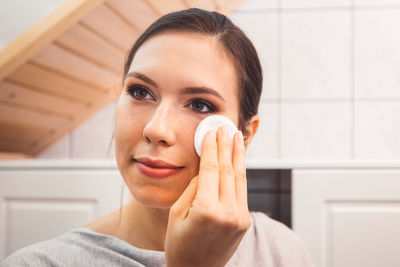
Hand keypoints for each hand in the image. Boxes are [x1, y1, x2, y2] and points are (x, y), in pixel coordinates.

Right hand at [165, 126, 250, 266]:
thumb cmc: (179, 244)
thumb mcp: (177, 213)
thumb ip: (193, 188)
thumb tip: (206, 167)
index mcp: (206, 210)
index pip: (211, 169)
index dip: (211, 148)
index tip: (211, 132)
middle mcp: (227, 213)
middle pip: (228, 170)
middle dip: (226, 146)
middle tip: (225, 128)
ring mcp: (239, 218)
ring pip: (240, 178)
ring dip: (238, 155)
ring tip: (237, 137)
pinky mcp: (244, 221)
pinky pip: (242, 190)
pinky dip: (239, 173)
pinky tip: (238, 160)